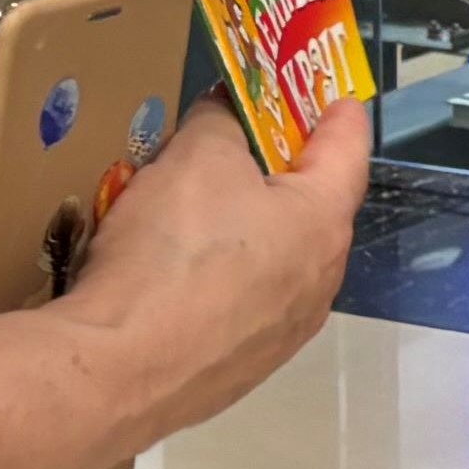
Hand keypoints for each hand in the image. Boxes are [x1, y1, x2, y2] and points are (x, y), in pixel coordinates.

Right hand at [53, 96, 373, 457]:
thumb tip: (226, 113)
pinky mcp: (240, 372)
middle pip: (312, 210)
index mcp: (323, 224)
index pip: (349, 151)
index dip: (339, 115)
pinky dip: (221, 280)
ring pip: (275, 262)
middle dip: (285, 173)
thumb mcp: (195, 158)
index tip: (336, 96)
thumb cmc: (174, 250)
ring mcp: (282, 336)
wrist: (119, 372)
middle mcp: (319, 284)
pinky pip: (239, 307)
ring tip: (202, 206)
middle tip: (249, 144)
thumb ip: (220, 123)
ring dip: (249, 230)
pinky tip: (178, 273)